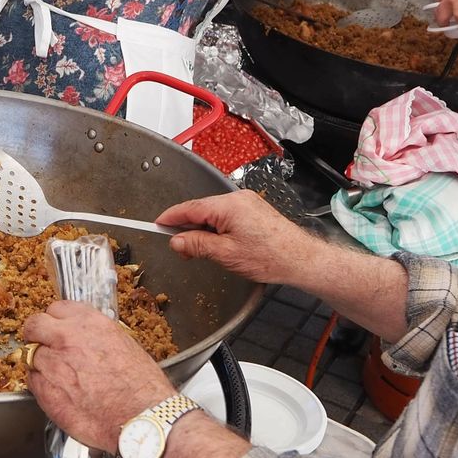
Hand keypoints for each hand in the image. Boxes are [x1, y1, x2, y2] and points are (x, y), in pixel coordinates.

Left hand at [24, 301, 176, 453]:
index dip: (56, 321)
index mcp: (88, 323)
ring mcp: (52, 365)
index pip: (56, 309)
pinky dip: (41, 386)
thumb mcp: (124, 343)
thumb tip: (86, 339)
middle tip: (44, 347)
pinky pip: (33, 382)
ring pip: (30, 356)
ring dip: (40, 363)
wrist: (141, 417)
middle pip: (34, 326)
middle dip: (37, 335)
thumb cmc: (140, 386)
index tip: (58, 329)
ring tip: (58, 377)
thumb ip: (96, 336)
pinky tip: (59, 393)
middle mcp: (66, 339)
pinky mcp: (45, 392)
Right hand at [157, 190, 320, 285]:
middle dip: (186, 226)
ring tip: (197, 249)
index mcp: (228, 205)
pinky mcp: (254, 210)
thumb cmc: (269, 257)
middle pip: (201, 209)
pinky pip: (226, 214)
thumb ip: (197, 245)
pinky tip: (215, 242)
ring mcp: (247, 203)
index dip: (170, 217)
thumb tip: (177, 241)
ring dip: (202, 228)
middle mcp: (237, 198)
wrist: (301, 259)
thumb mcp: (225, 254)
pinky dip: (216, 227)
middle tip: (177, 247)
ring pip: (213, 212)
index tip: (156, 225)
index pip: (190, 208)